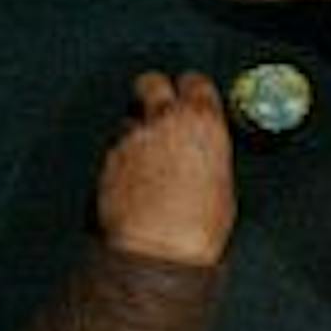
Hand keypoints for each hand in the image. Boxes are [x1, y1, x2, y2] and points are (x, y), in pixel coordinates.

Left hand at [96, 71, 235, 267]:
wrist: (158, 249)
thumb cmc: (197, 228)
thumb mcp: (223, 185)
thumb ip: (208, 152)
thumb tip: (202, 150)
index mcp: (201, 122)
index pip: (195, 81)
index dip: (193, 91)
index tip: (192, 98)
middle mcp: (163, 119)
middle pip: (153, 81)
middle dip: (156, 92)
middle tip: (160, 111)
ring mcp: (131, 134)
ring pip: (130, 116)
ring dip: (137, 131)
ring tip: (148, 160)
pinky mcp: (108, 153)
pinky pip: (116, 144)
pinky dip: (123, 156)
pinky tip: (132, 179)